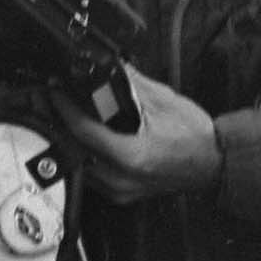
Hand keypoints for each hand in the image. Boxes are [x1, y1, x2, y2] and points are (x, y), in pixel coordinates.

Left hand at [58, 70, 221, 203]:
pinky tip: (79, 137)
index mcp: (131, 156)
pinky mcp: (121, 195)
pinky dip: (82, 155)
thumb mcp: (164, 101)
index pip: (84, 132)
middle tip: (46, 101)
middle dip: (58, 124)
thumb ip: (131, 83)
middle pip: (74, 151)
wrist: (214, 163)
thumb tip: (110, 65)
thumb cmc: (195, 136)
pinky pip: (91, 176)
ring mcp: (120, 191)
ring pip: (79, 166)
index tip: (53, 90)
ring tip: (58, 115)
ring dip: (67, 141)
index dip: (64, 109)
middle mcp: (121, 179)